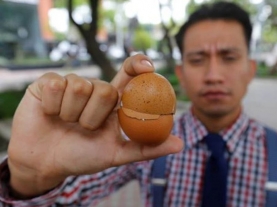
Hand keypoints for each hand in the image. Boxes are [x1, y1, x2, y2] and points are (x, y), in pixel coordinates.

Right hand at [7, 54, 182, 197]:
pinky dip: (54, 107)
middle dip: (94, 116)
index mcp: (113, 101)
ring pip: (80, 87)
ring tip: (66, 123)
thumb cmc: (82, 157)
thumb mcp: (116, 154)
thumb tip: (180, 144)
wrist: (45, 163)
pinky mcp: (49, 83)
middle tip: (84, 128)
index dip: (138, 65)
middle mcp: (94, 88)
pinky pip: (56, 86)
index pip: (129, 73)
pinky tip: (51, 114)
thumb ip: (146, 148)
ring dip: (73, 114)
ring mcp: (71, 84)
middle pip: (105, 88)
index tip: (148, 67)